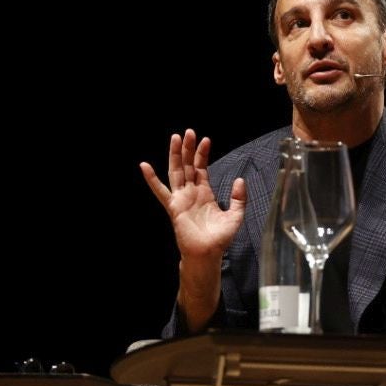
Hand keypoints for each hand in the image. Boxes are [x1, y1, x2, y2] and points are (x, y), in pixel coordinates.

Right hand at [139, 129, 245, 261]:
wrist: (208, 254)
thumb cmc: (220, 238)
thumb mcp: (235, 215)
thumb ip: (238, 198)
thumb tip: (240, 180)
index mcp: (205, 193)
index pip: (201, 168)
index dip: (202, 154)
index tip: (205, 139)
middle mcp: (191, 193)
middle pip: (188, 166)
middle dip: (188, 149)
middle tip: (189, 131)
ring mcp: (181, 198)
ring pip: (176, 172)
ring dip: (175, 155)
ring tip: (175, 138)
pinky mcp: (174, 207)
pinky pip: (161, 191)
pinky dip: (152, 179)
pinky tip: (145, 166)